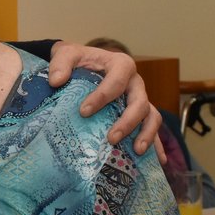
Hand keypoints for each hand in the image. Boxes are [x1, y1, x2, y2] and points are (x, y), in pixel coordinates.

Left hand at [47, 41, 161, 155]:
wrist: (84, 62)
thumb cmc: (78, 59)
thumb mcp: (67, 54)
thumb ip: (60, 63)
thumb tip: (55, 81)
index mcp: (121, 65)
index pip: (117, 81)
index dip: (102, 96)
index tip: (84, 111)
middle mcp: (135, 83)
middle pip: (140, 103)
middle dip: (128, 122)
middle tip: (111, 138)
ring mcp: (139, 98)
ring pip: (152, 116)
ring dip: (147, 134)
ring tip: (137, 151)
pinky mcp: (139, 112)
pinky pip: (152, 127)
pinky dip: (157, 144)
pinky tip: (159, 160)